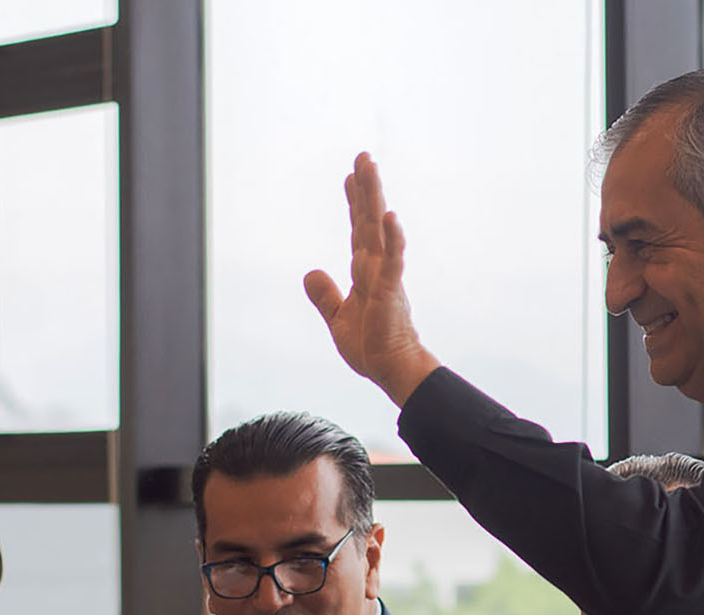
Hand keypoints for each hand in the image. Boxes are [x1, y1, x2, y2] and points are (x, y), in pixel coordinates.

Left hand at [303, 152, 442, 406]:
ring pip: (379, 231)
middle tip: (363, 156)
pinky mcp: (390, 293)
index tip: (350, 177)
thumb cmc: (371, 347)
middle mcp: (377, 268)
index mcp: (365, 273)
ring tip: (371, 168)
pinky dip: (393, 239)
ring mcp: (385, 278)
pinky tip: (391, 216)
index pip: (358, 231)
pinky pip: (393, 261)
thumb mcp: (338, 318)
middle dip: (365, 188)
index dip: (354, 203)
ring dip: (375, 198)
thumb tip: (310, 272)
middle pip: (368, 221)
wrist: (390, 370)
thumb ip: (325, 295)